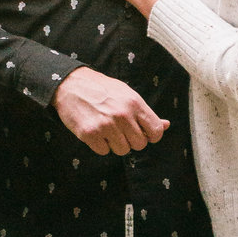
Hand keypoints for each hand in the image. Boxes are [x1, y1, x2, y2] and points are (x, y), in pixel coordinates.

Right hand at [53, 66, 168, 155]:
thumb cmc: (102, 89)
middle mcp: (122, 115)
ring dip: (115, 144)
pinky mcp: (90, 134)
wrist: (71, 84)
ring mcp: (106, 125)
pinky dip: (100, 145)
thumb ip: (145, 112)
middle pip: (140, 145)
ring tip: (106, 129)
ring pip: (122, 150)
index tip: (143, 133)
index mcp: (135, 103)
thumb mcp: (127, 95)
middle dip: (131, 140)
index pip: (156, 131)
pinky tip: (95, 131)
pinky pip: (104, 151)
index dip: (151, 135)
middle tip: (120, 129)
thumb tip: (166, 125)